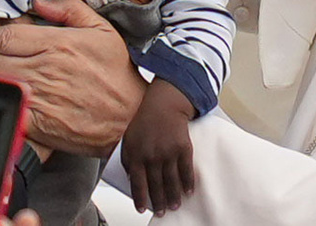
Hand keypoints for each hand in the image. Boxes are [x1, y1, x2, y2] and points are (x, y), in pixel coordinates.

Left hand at [0, 0, 146, 156]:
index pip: (4, 35)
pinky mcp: (36, 124)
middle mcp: (44, 69)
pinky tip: (4, 98)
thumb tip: (40, 3)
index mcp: (57, 44)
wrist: (131, 117)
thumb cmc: (117, 73)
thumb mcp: (103, 31)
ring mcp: (38, 98)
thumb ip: (72, 9)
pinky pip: (3, 109)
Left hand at [121, 79, 195, 216]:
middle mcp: (152, 156)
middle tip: (162, 211)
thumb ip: (127, 159)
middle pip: (156, 186)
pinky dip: (188, 182)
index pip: (137, 184)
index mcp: (136, 155)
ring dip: (174, 196)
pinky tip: (188, 191)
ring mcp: (168, 153)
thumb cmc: (145, 121)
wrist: (164, 104)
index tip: (143, 209)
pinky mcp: (183, 148)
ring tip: (175, 205)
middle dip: (159, 202)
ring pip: (171, 181)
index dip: (140, 199)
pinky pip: (186, 170)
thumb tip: (130, 178)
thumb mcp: (128, 139)